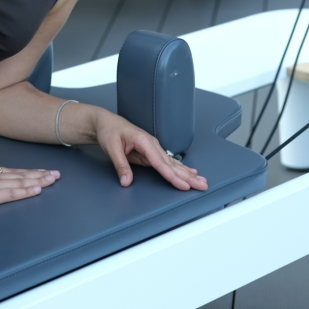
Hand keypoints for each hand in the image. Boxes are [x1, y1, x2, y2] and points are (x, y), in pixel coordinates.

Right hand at [0, 151, 59, 206]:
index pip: (15, 173)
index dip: (30, 173)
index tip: (43, 171)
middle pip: (22, 176)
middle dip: (41, 176)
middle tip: (57, 174)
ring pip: (21, 183)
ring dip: (39, 181)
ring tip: (53, 180)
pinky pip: (11, 193)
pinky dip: (26, 192)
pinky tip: (37, 190)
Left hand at [93, 109, 207, 191]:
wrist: (106, 122)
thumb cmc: (109, 131)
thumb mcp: (111, 147)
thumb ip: (120, 165)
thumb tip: (126, 181)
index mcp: (144, 141)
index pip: (161, 163)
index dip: (173, 176)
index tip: (184, 185)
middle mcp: (152, 144)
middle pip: (172, 164)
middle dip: (188, 176)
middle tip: (202, 185)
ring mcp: (153, 148)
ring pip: (173, 163)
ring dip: (188, 173)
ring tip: (201, 181)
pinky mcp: (151, 152)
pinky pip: (168, 162)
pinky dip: (180, 169)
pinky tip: (190, 173)